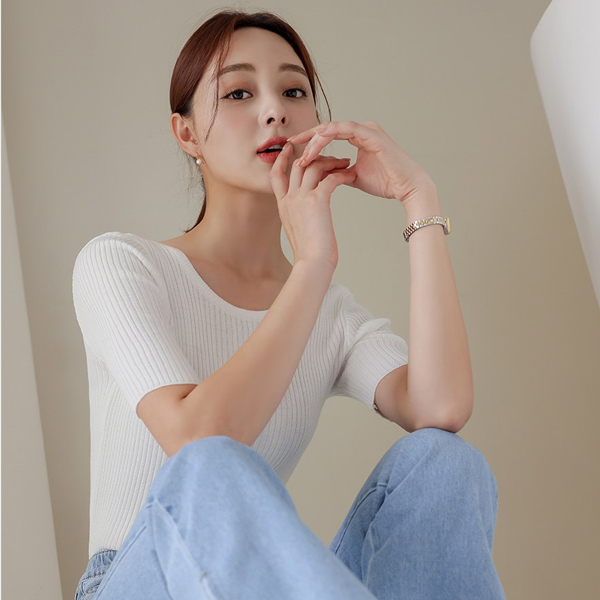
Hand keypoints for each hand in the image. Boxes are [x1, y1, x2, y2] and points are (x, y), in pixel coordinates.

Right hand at [269, 142, 356, 268]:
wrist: (312, 264)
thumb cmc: (310, 254)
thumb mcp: (297, 231)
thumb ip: (299, 217)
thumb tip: (307, 215)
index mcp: (283, 206)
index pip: (276, 175)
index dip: (282, 160)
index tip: (291, 149)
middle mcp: (289, 199)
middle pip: (297, 165)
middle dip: (314, 154)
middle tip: (330, 154)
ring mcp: (301, 198)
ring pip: (314, 166)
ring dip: (331, 161)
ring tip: (345, 163)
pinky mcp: (316, 201)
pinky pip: (330, 178)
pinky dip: (342, 174)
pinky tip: (350, 177)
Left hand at [288, 121, 434, 205]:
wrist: (406, 187)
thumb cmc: (386, 182)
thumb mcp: (354, 177)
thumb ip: (338, 172)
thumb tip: (322, 175)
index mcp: (357, 136)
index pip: (328, 134)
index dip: (310, 141)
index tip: (294, 150)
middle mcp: (361, 129)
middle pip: (327, 128)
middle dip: (307, 137)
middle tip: (290, 145)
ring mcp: (366, 129)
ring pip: (332, 128)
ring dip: (314, 142)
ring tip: (302, 155)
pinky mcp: (370, 133)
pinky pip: (343, 131)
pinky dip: (327, 139)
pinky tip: (315, 149)